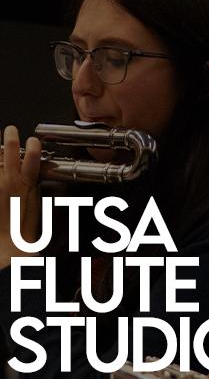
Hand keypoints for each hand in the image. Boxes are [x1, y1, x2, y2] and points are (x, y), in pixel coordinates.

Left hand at [0, 126, 41, 268]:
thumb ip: (31, 187)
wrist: (8, 247)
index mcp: (27, 184)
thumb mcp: (35, 205)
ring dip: (0, 152)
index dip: (32, 147)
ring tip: (2, 146)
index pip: (31, 156)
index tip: (33, 141)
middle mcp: (9, 181)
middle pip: (9, 151)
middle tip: (11, 131)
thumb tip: (30, 176)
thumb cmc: (24, 232)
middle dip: (11, 139)